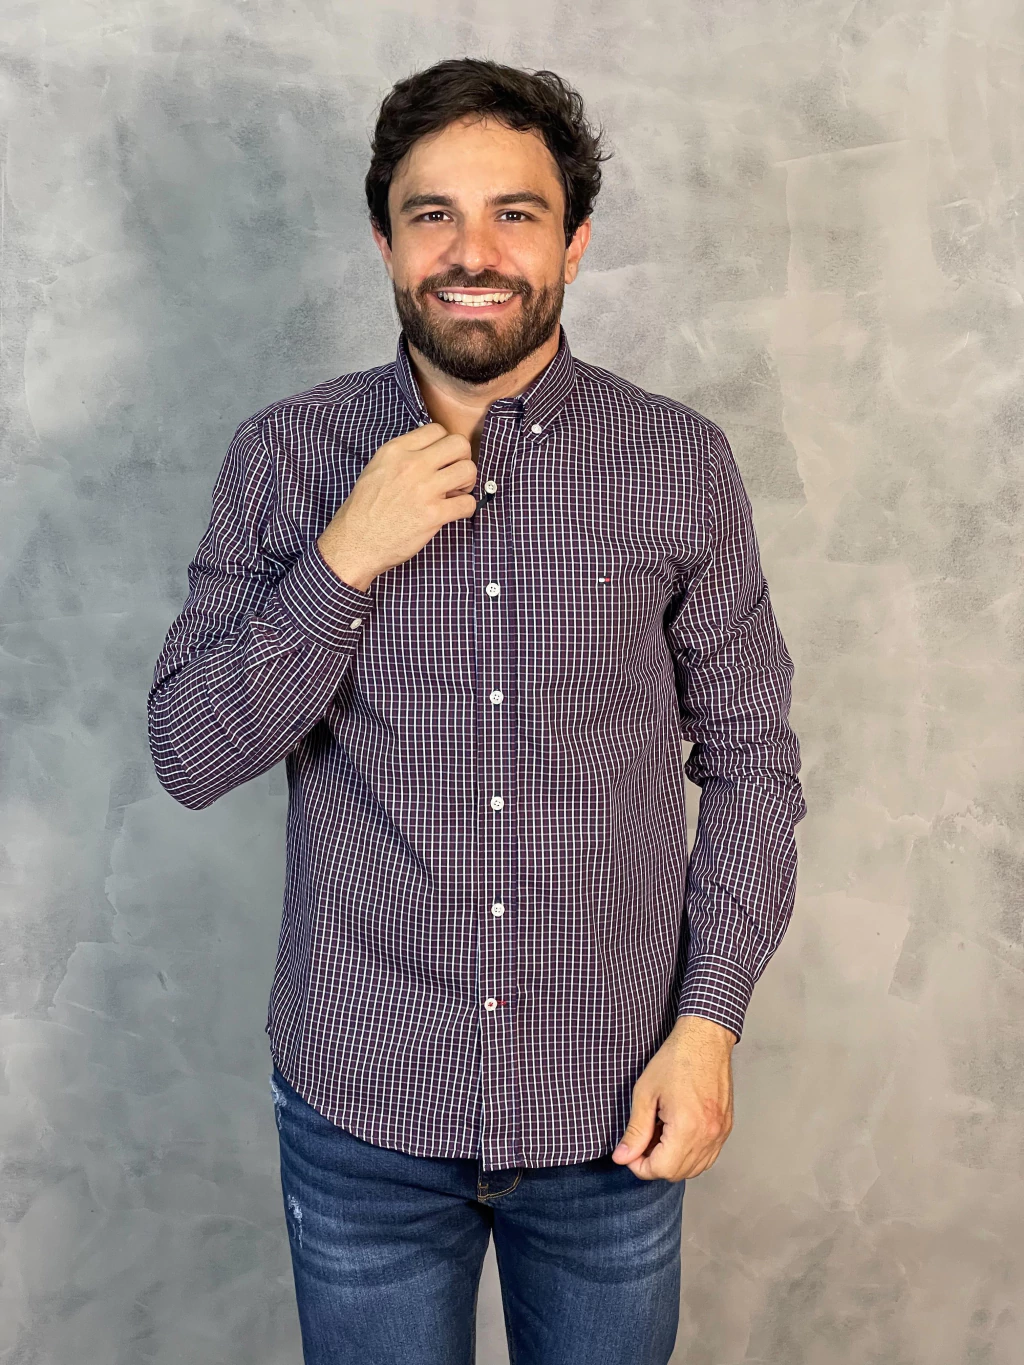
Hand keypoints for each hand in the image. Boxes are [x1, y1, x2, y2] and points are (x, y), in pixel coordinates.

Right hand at [316, 422, 477, 589]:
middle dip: (462, 459)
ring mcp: (424, 489)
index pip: (437, 430)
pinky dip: (466, 508)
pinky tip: (454, 511)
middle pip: (459, 444)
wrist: (356, 542)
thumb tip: (430, 453)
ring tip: (456, 493)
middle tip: (454, 475)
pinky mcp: (434, 515)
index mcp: (396, 450)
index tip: (442, 459)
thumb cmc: (365, 508)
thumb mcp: (376, 468)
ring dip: (467, 483)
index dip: (445, 444)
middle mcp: (411, 465)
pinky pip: (468, 503)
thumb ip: (403, 456)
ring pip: (468, 470)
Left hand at [611, 1015, 735, 1181]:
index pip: (660, 1169)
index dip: (639, 1165)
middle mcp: (708, 1135)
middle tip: (642, 1140)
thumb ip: (635, 1130)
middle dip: (654, 1164)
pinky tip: (677, 1134)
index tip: (630, 1151)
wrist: (705, 1039)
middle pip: (677, 1173)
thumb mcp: (645, 1093)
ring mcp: (720, 1133)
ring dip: (673, 1161)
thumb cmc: (675, 1060)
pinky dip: (690, 1154)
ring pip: (694, 1169)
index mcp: (687, 1127)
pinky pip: (707, 1156)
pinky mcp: (726, 1128)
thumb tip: (623, 1157)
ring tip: (660, 1134)